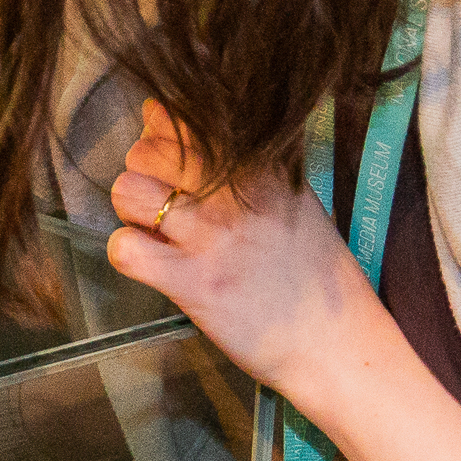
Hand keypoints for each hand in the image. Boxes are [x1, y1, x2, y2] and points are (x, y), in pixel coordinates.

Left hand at [98, 99, 394, 398]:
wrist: (335, 342)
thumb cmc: (312, 273)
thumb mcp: (294, 198)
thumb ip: (251, 163)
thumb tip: (194, 126)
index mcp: (260, 165)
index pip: (185, 117)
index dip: (165, 136)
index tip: (175, 163)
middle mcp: (233, 192)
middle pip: (147, 149)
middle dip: (143, 174)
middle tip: (164, 204)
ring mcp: (210, 237)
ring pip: (127, 190)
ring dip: (130, 211)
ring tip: (156, 232)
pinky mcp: (192, 283)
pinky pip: (124, 248)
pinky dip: (125, 253)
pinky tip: (151, 264)